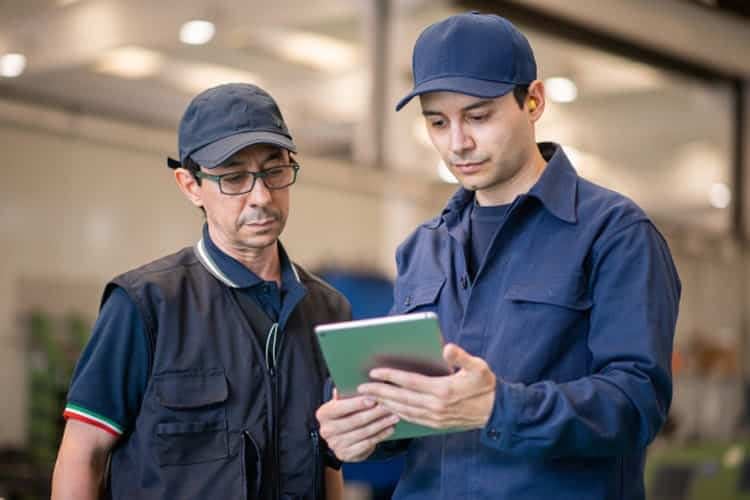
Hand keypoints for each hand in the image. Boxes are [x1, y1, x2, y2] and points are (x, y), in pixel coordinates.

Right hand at [316, 389, 399, 461]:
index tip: (373, 398)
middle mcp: (326, 430)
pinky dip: (380, 435)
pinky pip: (367, 444)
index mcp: (323, 414)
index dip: (357, 403)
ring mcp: (335, 445)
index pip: (339, 407)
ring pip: (363, 432)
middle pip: (354, 420)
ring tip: (394, 416)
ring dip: (381, 424)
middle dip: (374, 413)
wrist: (342, 439)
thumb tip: (354, 382)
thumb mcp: (343, 402)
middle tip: (389, 406)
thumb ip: (346, 393)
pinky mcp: (345, 455)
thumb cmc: (345, 414)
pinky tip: (390, 428)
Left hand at [357, 343, 496, 429]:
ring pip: (403, 410)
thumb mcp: (478, 367)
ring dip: (384, 403)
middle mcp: (436, 405)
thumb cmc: (485, 385)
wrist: (496, 411)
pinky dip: (396, 413)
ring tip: (369, 397)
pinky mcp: (435, 424)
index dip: (390, 376)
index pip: (410, 382)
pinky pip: (411, 418)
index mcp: (443, 389)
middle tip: (361, 388)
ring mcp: (435, 417)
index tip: (374, 372)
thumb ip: (462, 357)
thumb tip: (447, 348)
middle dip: (380, 392)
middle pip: (401, 398)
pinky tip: (387, 408)